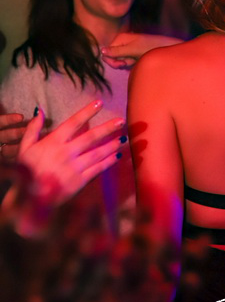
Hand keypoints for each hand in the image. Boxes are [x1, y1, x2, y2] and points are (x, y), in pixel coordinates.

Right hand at [2, 101, 127, 235]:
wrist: (28, 199)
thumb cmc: (26, 172)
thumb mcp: (25, 148)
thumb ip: (33, 129)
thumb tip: (39, 110)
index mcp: (53, 142)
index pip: (73, 123)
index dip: (87, 112)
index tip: (100, 102)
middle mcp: (66, 153)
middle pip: (90, 137)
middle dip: (107, 128)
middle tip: (121, 120)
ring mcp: (74, 168)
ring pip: (97, 153)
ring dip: (112, 145)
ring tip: (124, 138)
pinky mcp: (79, 182)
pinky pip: (97, 170)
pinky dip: (108, 163)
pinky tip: (117, 156)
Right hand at [101, 32, 181, 68]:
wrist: (164, 48)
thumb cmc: (149, 47)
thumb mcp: (132, 50)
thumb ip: (117, 51)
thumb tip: (101, 51)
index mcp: (120, 38)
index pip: (106, 53)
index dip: (112, 60)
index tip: (122, 64)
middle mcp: (122, 42)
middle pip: (112, 58)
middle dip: (120, 62)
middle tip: (130, 62)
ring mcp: (127, 48)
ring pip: (119, 61)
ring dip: (127, 63)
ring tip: (136, 60)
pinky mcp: (132, 53)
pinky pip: (126, 62)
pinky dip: (131, 64)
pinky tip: (138, 61)